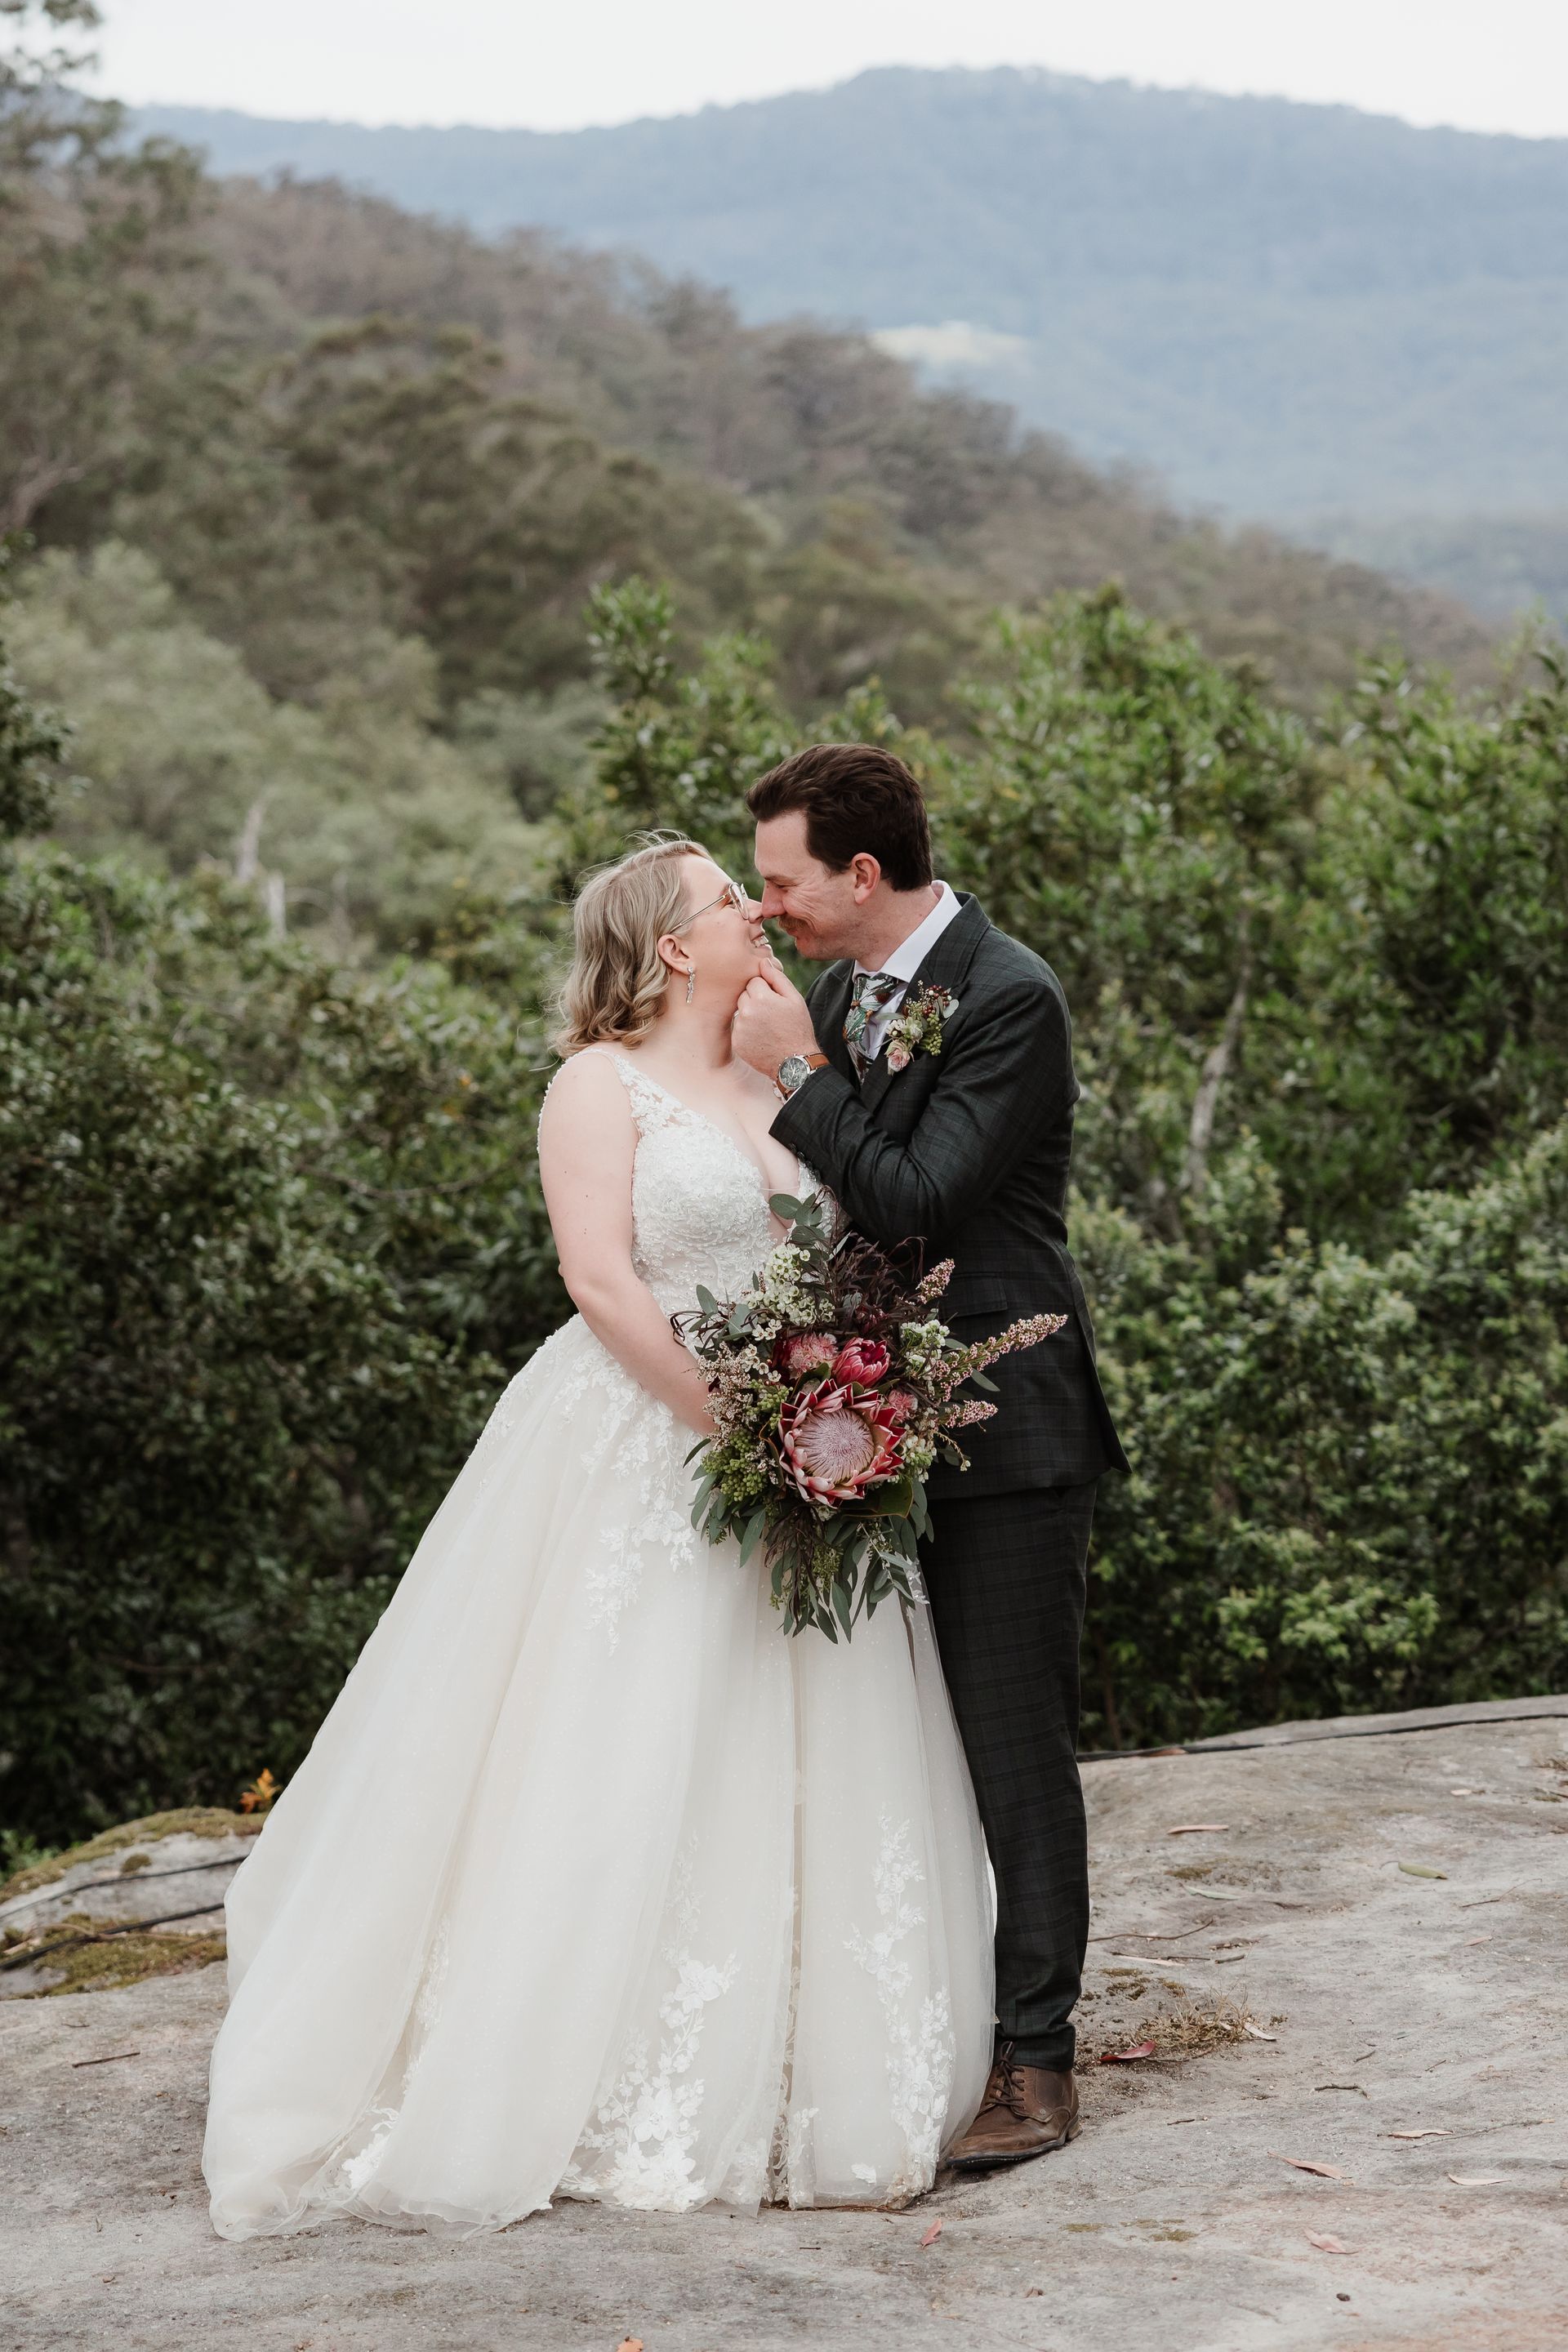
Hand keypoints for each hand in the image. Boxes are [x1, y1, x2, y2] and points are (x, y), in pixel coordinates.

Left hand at [732, 963, 818, 1077]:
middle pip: (744, 994)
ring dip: (751, 1015)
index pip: (754, 981)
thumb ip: (777, 978)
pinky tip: (762, 1037)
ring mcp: (740, 1028)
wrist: (794, 1062)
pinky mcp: (736, 1041)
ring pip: (741, 1011)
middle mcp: (746, 1011)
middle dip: (756, 1000)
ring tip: (768, 1027)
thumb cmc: (798, 1028)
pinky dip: (747, 1031)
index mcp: (761, 997)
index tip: (776, 1002)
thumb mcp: (794, 999)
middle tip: (772, 1015)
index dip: (766, 990)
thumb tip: (763, 961)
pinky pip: (739, 1028)